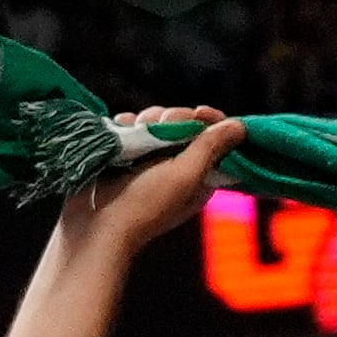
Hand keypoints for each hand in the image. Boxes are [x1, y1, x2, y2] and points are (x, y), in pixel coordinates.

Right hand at [59, 110, 244, 260]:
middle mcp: (176, 163)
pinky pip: (129, 126)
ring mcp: (148, 158)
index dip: (209, 118)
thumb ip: (210, 149)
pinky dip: (125, 124)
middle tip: (156, 127)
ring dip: (145, 120)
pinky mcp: (124, 154)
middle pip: (183, 122)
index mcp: (199, 172)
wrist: (96, 224)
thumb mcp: (184, 176)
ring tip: (133, 131)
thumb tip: (240, 127)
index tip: (198, 112)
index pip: (214, 134)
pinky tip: (120, 131)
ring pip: (155, 121)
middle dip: (171, 118)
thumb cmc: (145, 204)